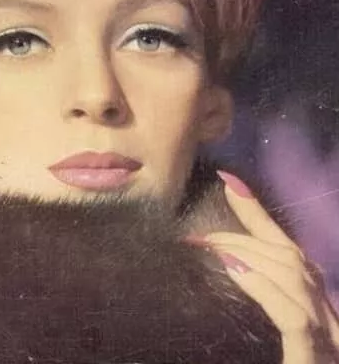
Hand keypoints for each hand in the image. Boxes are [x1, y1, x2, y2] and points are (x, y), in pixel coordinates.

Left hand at [203, 171, 338, 363]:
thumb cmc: (266, 363)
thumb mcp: (252, 338)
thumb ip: (253, 303)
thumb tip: (217, 271)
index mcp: (317, 317)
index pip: (288, 254)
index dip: (259, 215)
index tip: (230, 181)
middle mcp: (330, 326)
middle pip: (293, 261)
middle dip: (246, 237)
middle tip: (200, 233)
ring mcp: (329, 344)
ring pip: (297, 280)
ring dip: (251, 255)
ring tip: (211, 247)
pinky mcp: (316, 361)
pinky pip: (295, 318)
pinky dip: (266, 288)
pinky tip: (235, 269)